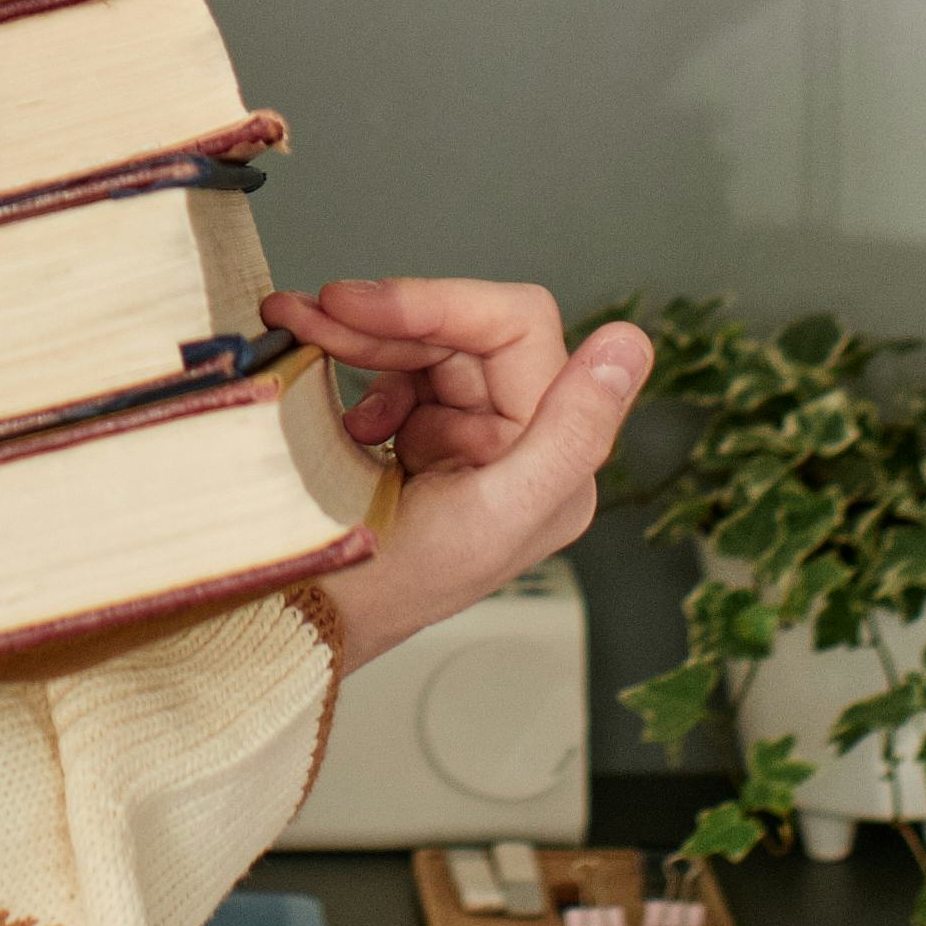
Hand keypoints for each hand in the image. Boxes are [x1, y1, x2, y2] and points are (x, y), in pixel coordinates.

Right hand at [268, 277, 651, 669]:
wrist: (305, 623)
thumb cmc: (394, 589)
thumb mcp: (494, 518)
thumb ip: (571, 431)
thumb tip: (629, 344)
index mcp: (552, 452)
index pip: (513, 327)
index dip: (437, 302)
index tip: (356, 304)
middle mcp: (517, 437)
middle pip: (459, 329)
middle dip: (381, 318)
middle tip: (307, 312)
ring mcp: (466, 436)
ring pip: (420, 343)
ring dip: (354, 336)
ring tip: (296, 333)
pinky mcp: (420, 438)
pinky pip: (391, 372)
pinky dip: (351, 371)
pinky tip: (332, 410)